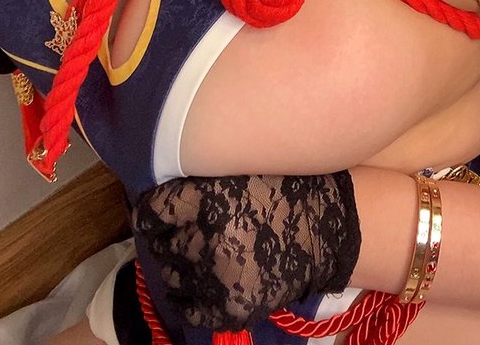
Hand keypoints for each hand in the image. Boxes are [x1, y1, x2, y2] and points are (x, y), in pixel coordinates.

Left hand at [130, 170, 361, 330]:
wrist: (325, 227)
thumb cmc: (280, 190)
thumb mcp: (237, 171)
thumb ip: (197, 184)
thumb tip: (156, 204)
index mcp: (211, 198)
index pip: (154, 212)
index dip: (154, 212)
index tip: (161, 213)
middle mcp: (210, 239)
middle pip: (162, 244)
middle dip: (171, 237)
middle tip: (188, 231)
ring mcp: (219, 278)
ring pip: (171, 274)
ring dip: (178, 264)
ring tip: (199, 254)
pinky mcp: (230, 308)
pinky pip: (187, 306)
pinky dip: (187, 294)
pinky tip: (198, 281)